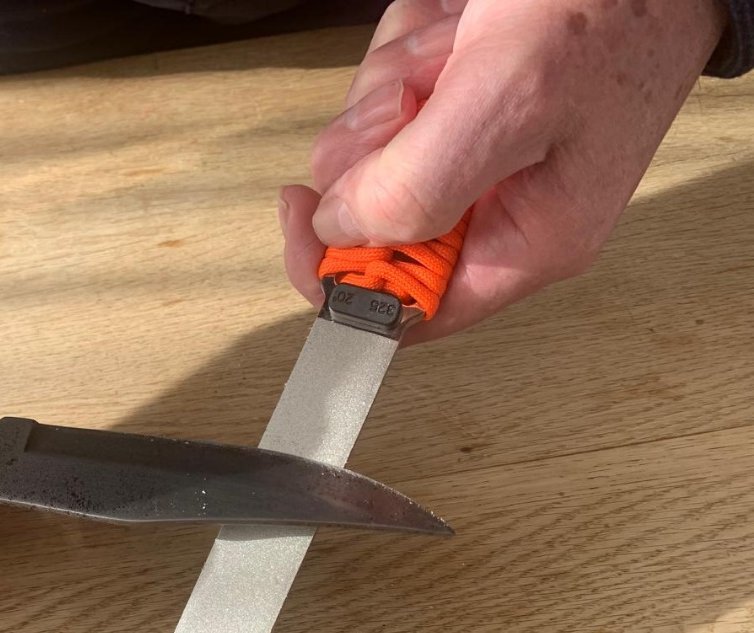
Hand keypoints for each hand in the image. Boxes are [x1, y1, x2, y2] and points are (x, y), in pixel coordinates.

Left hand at [279, 0, 728, 341]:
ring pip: (370, 150)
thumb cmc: (617, 14)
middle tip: (414, 98)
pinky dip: (404, 55)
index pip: (403, 310)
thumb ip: (418, 186)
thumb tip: (340, 232)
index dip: (340, 276)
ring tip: (450, 50)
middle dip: (374, 147)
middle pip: (370, 218)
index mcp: (523, 244)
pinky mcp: (458, 109)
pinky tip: (451, 32)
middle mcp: (496, 212)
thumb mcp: (510, 103)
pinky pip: (388, 96)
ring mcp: (474, 158)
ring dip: (390, 90)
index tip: (307, 216)